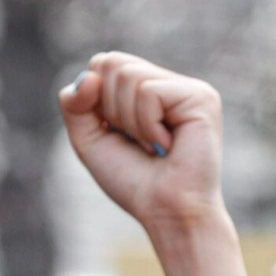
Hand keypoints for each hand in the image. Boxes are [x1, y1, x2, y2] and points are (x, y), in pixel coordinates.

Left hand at [59, 52, 225, 234]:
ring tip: (153, 146)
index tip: (116, 133)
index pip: (104, 63)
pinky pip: (149, 92)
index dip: (95, 98)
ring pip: (128, 75)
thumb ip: (74, 104)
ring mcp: (187, 88)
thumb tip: (89, 75)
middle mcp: (168, 84)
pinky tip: (167, 145)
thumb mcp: (90, 140)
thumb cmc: (134, 183)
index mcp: (147, 90)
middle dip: (111, 110)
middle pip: (112, 62)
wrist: (166, 212)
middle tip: (137, 142)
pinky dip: (147, 126)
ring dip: (130, 122)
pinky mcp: (200, 97)